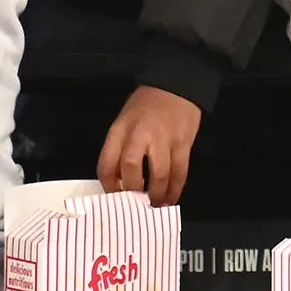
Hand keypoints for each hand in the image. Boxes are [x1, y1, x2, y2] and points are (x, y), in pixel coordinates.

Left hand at [97, 85, 202, 205]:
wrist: (177, 85)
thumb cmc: (146, 105)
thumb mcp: (123, 121)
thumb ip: (119, 148)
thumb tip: (120, 180)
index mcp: (120, 130)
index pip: (106, 163)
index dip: (109, 186)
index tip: (114, 198)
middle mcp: (140, 134)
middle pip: (131, 169)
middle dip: (133, 192)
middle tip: (136, 204)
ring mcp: (164, 139)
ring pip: (159, 174)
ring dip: (157, 195)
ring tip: (156, 206)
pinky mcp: (184, 142)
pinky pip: (180, 171)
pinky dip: (176, 188)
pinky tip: (172, 197)